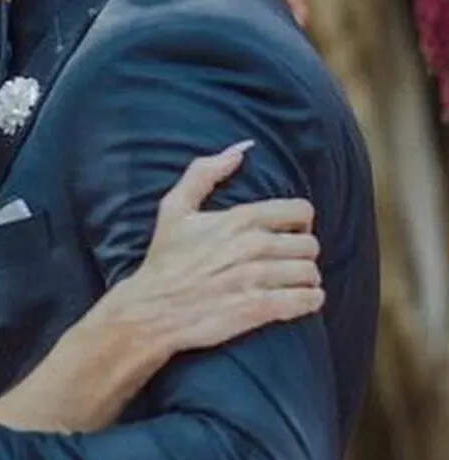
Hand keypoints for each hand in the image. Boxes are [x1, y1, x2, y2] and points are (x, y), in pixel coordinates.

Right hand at [101, 140, 322, 360]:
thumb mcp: (174, 209)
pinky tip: (298, 300)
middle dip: (302, 253)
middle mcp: (251, 246)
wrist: (151, 310)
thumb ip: (204, 173)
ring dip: (306, 278)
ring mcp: (255, 279)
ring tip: (292, 282)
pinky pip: (306, 300)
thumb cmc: (164, 260)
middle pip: (309, 245)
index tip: (288, 232)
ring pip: (309, 273)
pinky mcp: (258, 308)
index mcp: (237, 220)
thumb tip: (239, 150)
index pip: (300, 212)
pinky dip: (309, 300)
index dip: (299, 222)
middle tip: (288, 261)